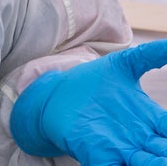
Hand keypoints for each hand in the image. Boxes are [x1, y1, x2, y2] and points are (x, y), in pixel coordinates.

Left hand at [10, 40, 166, 164]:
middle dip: (166, 156)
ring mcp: (119, 148)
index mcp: (150, 120)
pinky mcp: (97, 155)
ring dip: (154, 164)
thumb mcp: (123, 65)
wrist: (55, 95)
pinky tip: (125, 164)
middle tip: (166, 153)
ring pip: (146, 165)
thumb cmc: (93, 82)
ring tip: (158, 162)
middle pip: (163, 153)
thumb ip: (149, 55)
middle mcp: (139, 138)